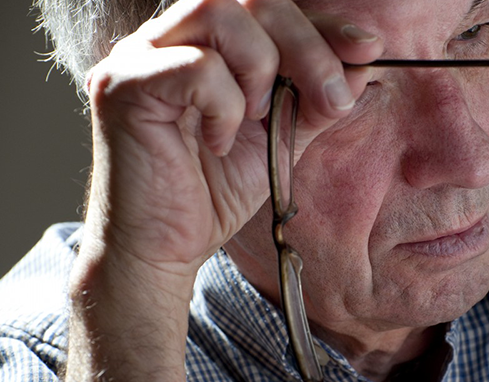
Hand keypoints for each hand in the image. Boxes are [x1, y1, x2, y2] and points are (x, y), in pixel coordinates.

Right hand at [57, 0, 381, 381]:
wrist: (165, 250)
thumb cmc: (214, 193)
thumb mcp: (281, 138)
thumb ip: (314, 98)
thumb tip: (361, 61)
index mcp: (206, 43)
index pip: (268, 6)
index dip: (321, 22)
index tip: (367, 49)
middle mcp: (169, 38)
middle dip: (305, 42)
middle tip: (329, 97)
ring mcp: (139, 56)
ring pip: (217, 10)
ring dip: (261, 66)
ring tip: (260, 116)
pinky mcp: (122, 86)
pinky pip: (196, 67)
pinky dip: (226, 105)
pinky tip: (220, 142)